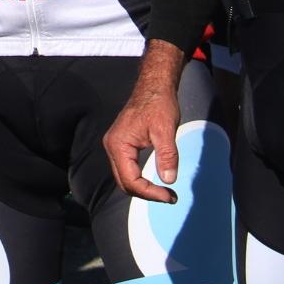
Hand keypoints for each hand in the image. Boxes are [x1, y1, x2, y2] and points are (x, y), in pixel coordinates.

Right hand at [103, 41, 187, 203]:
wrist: (154, 86)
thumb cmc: (158, 104)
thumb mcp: (165, 130)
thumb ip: (166, 155)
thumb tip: (169, 180)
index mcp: (119, 144)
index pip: (131, 180)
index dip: (150, 193)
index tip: (170, 196)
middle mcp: (112, 146)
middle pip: (124, 182)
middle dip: (146, 194)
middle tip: (169, 197)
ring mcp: (115, 145)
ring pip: (125, 178)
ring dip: (143, 188)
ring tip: (164, 192)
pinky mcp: (122, 144)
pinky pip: (127, 169)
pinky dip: (140, 179)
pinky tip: (154, 181)